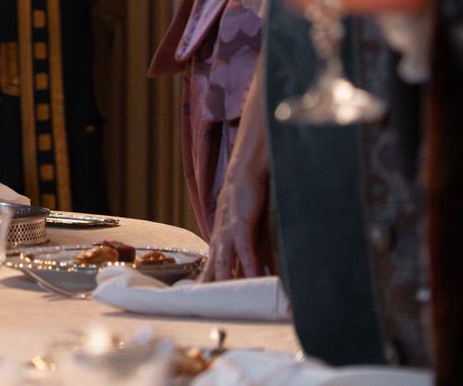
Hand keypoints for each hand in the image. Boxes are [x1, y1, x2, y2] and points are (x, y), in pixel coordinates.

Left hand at [201, 100, 271, 280]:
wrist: (250, 161)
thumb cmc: (250, 188)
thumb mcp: (248, 215)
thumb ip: (251, 235)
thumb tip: (258, 256)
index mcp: (222, 229)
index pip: (214, 257)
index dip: (209, 275)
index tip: (204, 294)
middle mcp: (222, 228)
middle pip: (214, 261)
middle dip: (209, 282)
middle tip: (203, 302)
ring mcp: (230, 223)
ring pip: (225, 256)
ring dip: (224, 277)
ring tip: (221, 297)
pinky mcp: (242, 217)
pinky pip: (244, 244)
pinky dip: (248, 261)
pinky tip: (250, 276)